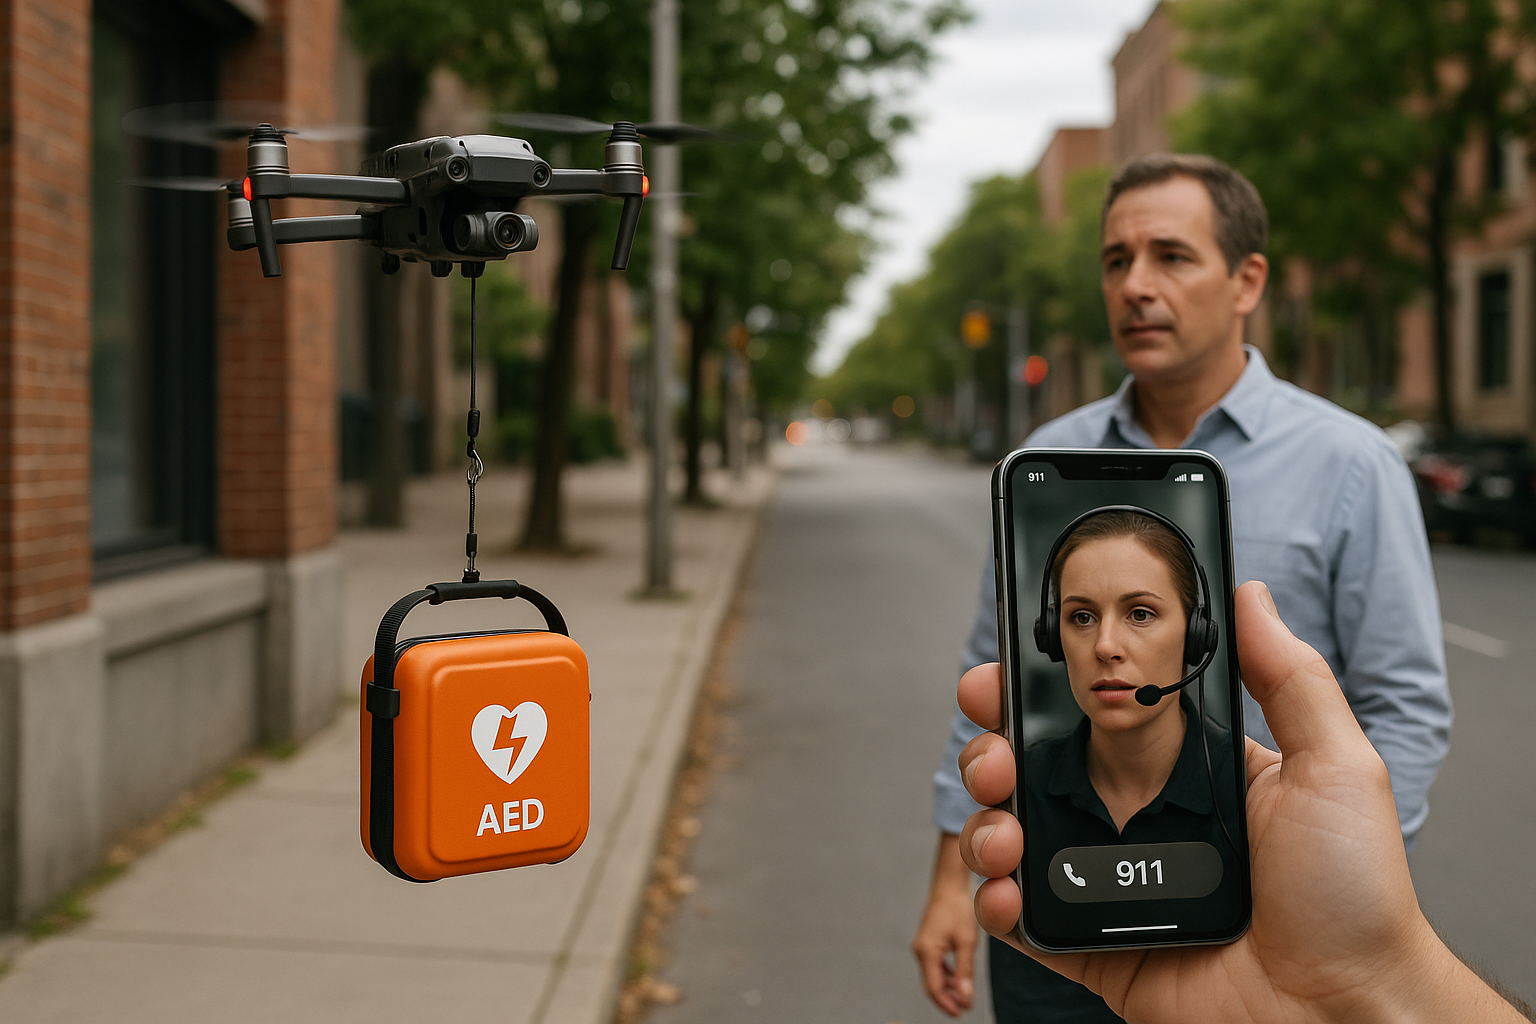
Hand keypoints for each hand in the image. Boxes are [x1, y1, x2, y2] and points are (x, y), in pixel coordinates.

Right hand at [912, 833, 977, 1015]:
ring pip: (934, 976)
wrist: (949, 887)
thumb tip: (965, 995)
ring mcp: (922, 947)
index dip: (947, 1003)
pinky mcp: (927, 943)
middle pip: (932, 984)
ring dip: (949, 987)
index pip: (934, 987)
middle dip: (948, 998)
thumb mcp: (966, 942)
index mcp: (926, 951)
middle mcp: (920, 951)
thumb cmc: (957, 908)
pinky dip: (946, 975)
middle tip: (966, 1006)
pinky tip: (958, 979)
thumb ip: (965, 970)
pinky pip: (935, 965)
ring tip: (965, 995)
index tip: (960, 1012)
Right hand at [956, 581, 1523, 1023]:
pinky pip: (1026, 920)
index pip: (1092, 718)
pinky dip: (999, 902)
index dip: (1038, 694)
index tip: (1003, 674)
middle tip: (993, 750)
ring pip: (1017, 837)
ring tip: (1005, 829)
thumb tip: (1251, 593)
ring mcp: (1112, 886)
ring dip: (988, 823)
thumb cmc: (1355, 898)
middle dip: (992, 751)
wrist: (1347, 1013)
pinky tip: (1009, 888)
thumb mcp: (1335, 767)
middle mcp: (1139, 821)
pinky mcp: (1097, 947)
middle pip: (1035, 772)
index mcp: (1183, 772)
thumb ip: (1289, 677)